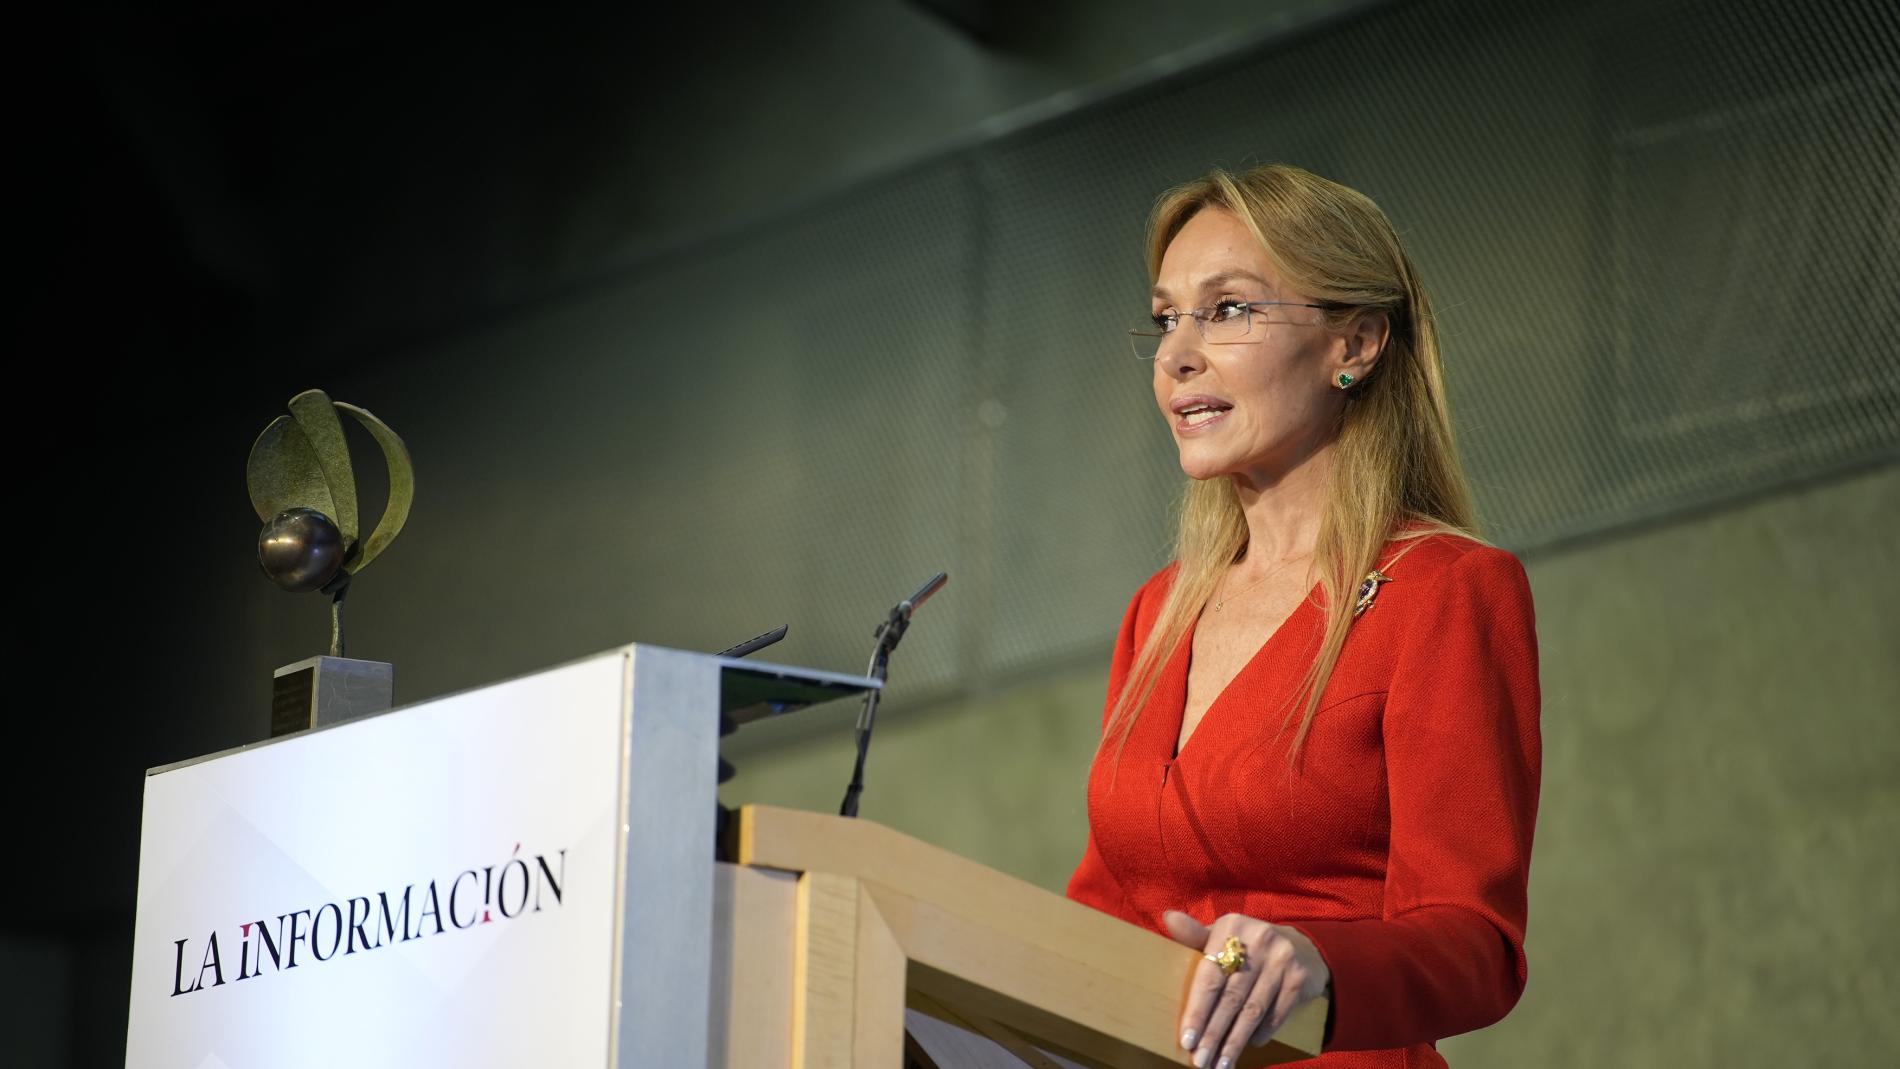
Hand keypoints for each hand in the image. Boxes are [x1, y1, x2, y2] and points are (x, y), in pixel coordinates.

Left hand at [1164, 910, 1329, 1067]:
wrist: (1303, 948)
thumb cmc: (1248, 947)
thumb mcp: (1224, 936)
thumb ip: (1195, 935)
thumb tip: (1169, 919)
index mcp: (1232, 927)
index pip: (1209, 976)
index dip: (1197, 1011)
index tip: (1186, 1040)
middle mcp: (1259, 940)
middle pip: (1230, 998)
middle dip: (1213, 1034)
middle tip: (1200, 1061)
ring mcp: (1282, 959)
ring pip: (1252, 1011)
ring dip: (1234, 1042)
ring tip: (1220, 1064)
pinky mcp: (1301, 978)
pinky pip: (1275, 1015)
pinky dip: (1259, 1034)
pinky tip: (1247, 1047)